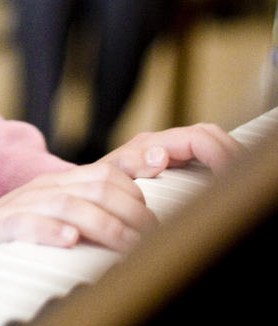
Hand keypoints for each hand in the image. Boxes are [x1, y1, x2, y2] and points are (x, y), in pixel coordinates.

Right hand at [0, 162, 155, 264]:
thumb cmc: (19, 234)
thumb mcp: (59, 216)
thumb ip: (93, 212)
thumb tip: (143, 225)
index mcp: (63, 183)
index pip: (109, 172)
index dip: (140, 185)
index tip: (167, 204)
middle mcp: (47, 188)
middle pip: (97, 185)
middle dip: (131, 210)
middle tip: (152, 238)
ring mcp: (24, 204)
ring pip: (70, 204)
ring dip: (104, 225)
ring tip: (127, 245)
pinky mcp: (1, 227)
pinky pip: (28, 223)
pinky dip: (51, 231)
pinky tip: (70, 241)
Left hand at [98, 123, 244, 178]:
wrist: (84, 190)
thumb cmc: (96, 184)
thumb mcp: (109, 175)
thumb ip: (132, 163)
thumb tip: (161, 155)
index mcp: (151, 144)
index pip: (197, 138)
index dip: (218, 153)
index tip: (229, 175)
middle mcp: (162, 144)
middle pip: (208, 134)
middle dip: (229, 151)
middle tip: (241, 176)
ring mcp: (167, 152)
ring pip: (207, 142)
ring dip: (226, 155)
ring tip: (236, 179)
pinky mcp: (170, 165)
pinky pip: (200, 156)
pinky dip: (217, 163)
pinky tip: (223, 182)